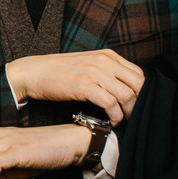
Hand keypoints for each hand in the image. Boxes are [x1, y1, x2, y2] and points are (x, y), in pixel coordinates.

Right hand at [6, 49, 144, 125]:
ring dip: (129, 113)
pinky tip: (111, 123)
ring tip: (122, 122)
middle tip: (134, 117)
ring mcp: (95, 72)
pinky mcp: (84, 85)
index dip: (142, 93)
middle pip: (138, 84)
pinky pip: (111, 104)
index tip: (137, 107)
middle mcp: (105, 61)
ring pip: (127, 95)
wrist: (34, 72)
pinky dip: (115, 117)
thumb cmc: (59, 73)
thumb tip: (125, 90)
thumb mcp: (88, 66)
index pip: (138, 74)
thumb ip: (106, 72)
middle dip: (140, 104)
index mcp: (108, 55)